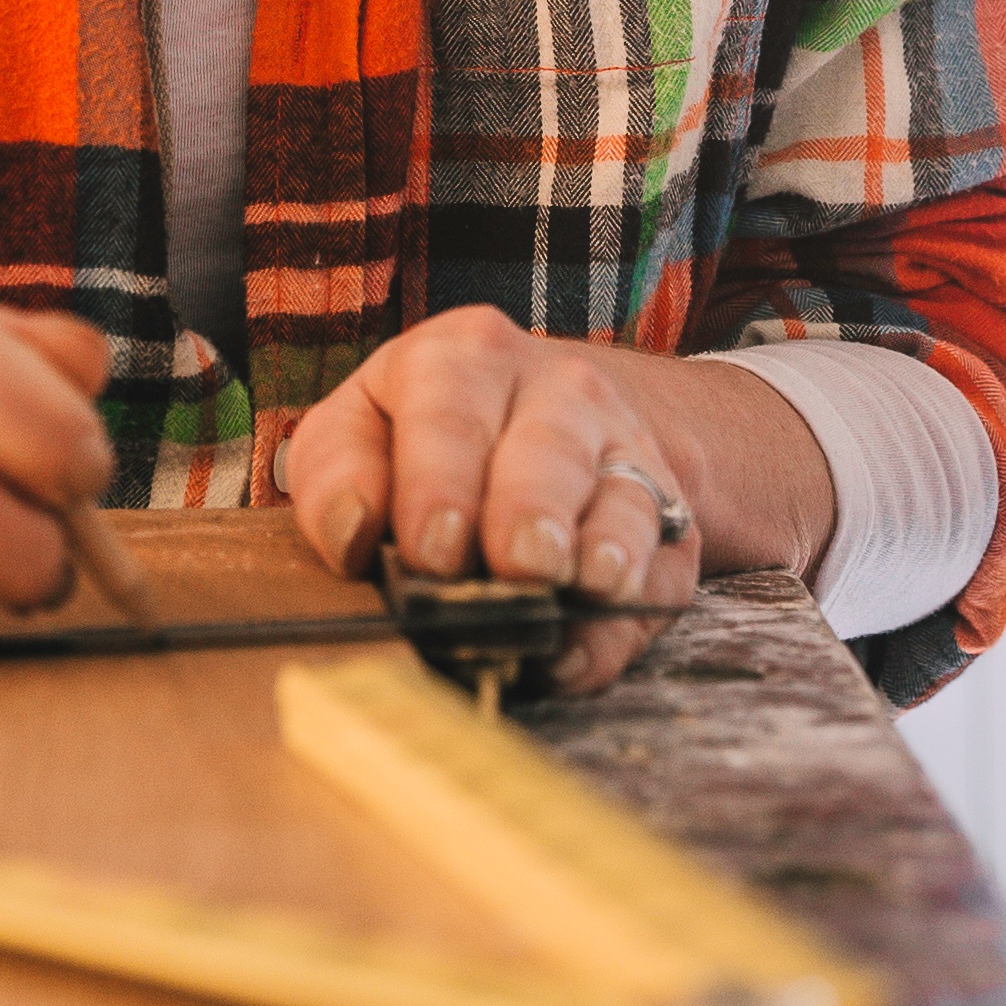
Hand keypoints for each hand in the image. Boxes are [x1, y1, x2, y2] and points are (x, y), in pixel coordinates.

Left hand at [282, 307, 787, 695]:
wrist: (547, 414)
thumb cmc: (424, 434)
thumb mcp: (361, 426)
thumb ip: (338, 473)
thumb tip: (353, 534)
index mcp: (465, 357)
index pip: (450, 417)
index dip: (439, 484)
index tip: (430, 550)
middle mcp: (559, 391)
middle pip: (550, 452)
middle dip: (531, 509)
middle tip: (516, 564)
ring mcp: (625, 450)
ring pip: (624, 500)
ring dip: (605, 550)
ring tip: (583, 585)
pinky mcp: (667, 517)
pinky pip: (659, 568)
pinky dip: (623, 619)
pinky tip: (586, 648)